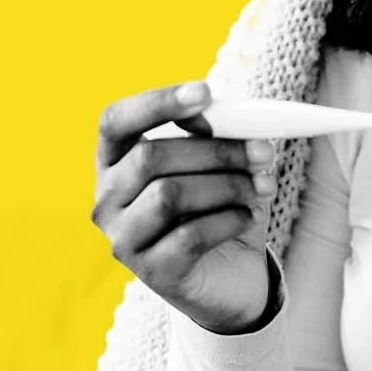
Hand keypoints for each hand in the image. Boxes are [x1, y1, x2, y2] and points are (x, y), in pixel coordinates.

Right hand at [92, 80, 279, 333]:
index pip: (115, 121)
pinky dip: (228, 220)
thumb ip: (215, 133)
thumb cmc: (220, 208)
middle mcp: (108, 200)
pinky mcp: (153, 273)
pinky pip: (190, 236)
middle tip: (263, 152)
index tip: (205, 92)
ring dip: (227, 185)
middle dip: (215, 149)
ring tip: (262, 187)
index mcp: (115, 162)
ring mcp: (124, 240)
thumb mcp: (219, 163)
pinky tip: (248, 217)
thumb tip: (217, 109)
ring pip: (169, 195)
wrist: (234, 278)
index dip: (156, 103)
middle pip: (150, 157)